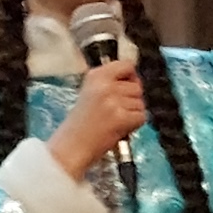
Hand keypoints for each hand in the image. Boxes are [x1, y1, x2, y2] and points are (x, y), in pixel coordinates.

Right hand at [42, 59, 148, 181]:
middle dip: (132, 100)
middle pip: (137, 86)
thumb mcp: (90, 93)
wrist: (71, 147)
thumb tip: (135, 81)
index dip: (131, 77)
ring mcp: (113, 101)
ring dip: (133, 114)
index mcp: (95, 76)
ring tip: (115, 122)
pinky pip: (141, 117)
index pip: (127, 65)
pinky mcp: (121, 117)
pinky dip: (134, 126)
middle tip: (116, 112)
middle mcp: (105, 85)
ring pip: (140, 103)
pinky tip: (119, 129)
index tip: (126, 88)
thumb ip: (109, 83)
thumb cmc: (80, 125)